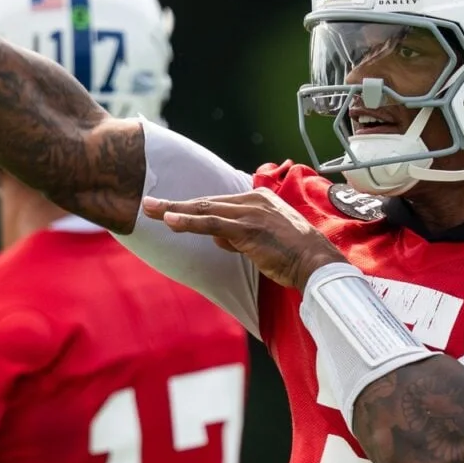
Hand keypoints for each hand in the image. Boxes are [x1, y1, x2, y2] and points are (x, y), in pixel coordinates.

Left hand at [141, 189, 346, 289]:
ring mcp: (250, 214)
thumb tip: (216, 237)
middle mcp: (253, 201)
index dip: (191, 207)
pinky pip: (212, 224)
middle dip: (174, 204)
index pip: (218, 203)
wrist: (316, 263)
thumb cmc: (294, 255)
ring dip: (173, 210)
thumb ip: (239, 235)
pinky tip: (170, 221)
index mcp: (259, 199)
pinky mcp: (248, 230)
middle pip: (206, 202)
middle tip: (148, 203)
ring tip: (149, 208)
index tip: (170, 209)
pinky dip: (189, 222)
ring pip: (204, 210)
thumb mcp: (264, 240)